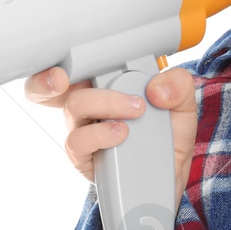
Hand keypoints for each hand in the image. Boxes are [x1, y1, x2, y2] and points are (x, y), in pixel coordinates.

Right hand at [24, 65, 200, 205]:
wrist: (169, 176)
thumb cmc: (166, 137)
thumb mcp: (182, 106)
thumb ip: (178, 86)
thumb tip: (157, 90)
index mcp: (105, 83)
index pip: (72, 63)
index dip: (61, 56)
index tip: (69, 53)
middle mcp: (88, 104)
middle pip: (53, 84)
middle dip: (48, 80)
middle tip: (61, 78)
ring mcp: (83, 130)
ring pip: (73, 107)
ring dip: (103, 103)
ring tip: (134, 111)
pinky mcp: (83, 157)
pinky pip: (78, 142)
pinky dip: (100, 134)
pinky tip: (121, 134)